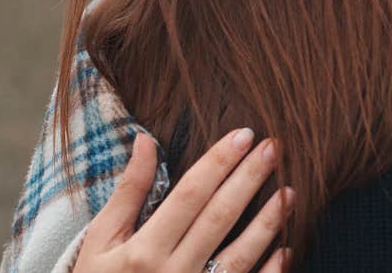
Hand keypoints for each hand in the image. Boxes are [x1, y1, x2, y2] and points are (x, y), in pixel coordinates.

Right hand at [75, 128, 294, 272]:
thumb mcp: (101, 242)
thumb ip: (128, 192)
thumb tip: (146, 140)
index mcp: (142, 250)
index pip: (190, 195)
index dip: (218, 162)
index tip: (244, 133)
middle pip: (219, 217)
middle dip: (249, 178)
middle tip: (275, 147)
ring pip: (239, 256)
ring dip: (268, 223)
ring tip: (290, 192)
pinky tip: (286, 248)